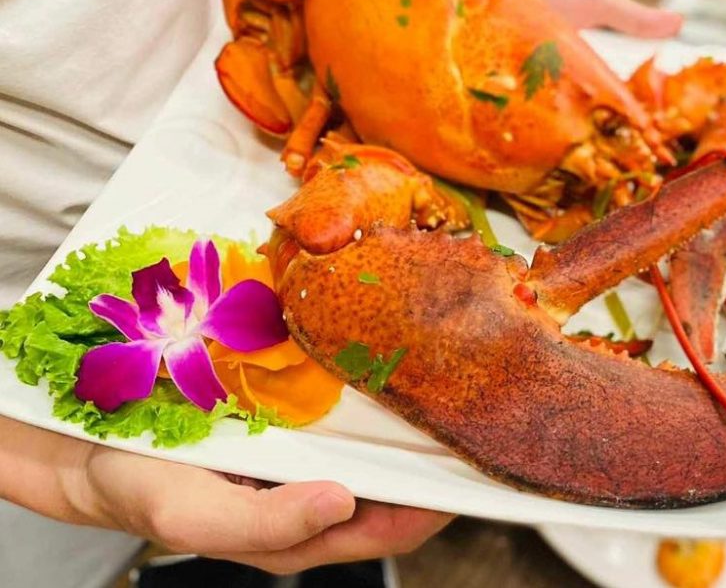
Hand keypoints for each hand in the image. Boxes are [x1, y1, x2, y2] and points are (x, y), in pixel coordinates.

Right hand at [0, 416, 449, 574]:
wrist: (93, 448)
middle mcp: (314, 492)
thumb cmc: (145, 493)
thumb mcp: (197, 519)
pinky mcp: (289, 419)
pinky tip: (378, 355)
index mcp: (303, 530)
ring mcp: (305, 454)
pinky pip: (341, 407)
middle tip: (469, 401)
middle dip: (433, 450)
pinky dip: (363, 387)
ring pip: (374, 439)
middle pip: (395, 477)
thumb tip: (343, 504)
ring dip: (405, 413)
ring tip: (438, 372)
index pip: (393, 524)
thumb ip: (269, 525)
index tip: (473, 464)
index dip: (438, 501)